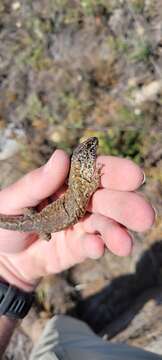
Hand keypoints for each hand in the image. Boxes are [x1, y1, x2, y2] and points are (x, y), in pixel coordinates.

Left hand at [0, 150, 154, 291]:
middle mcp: (80, 201)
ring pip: (106, 224)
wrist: (2, 257)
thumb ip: (35, 183)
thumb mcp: (11, 200)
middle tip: (144, 216)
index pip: (94, 171)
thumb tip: (61, 156)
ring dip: (118, 232)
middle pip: (108, 199)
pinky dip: (97, 247)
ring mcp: (81, 225)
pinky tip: (96, 248)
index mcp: (66, 181)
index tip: (134, 176)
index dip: (115, 171)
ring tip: (124, 243)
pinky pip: (92, 246)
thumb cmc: (5, 221)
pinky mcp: (79, 248)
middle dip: (127, 205)